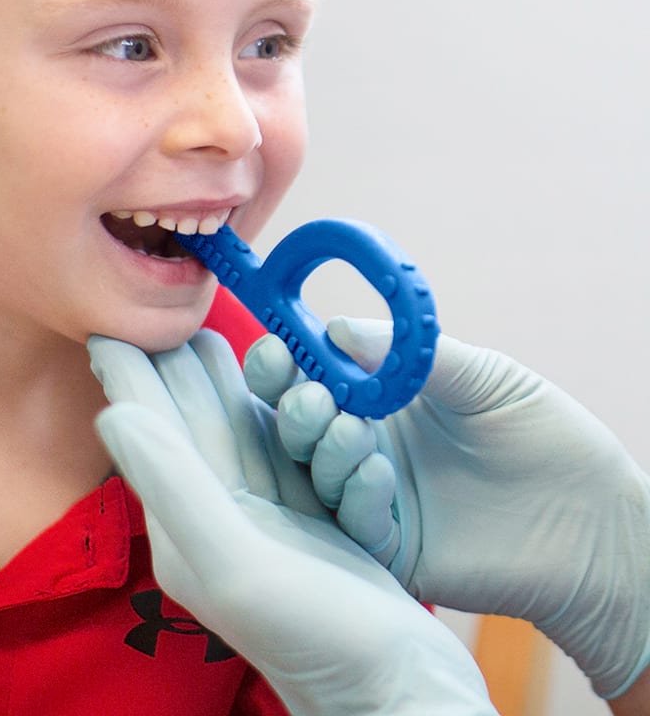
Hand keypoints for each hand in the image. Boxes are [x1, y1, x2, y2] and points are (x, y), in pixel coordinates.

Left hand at [89, 331, 495, 715]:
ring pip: (232, 423)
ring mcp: (260, 512)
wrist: (396, 689)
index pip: (147, 428)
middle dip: (170, 361)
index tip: (102, 321)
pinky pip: (278, 442)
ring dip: (217, 375)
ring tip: (200, 326)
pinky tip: (267, 375)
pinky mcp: (305, 514)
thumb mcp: (233, 563)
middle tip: (152, 306)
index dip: (126, 373)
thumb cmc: (314, 638)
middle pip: (188, 417)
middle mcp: (215, 511)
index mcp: (183, 520)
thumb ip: (173, 485)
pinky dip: (269, 403)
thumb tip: (112, 412)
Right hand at [247, 318, 649, 700]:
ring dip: (323, 447)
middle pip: (295, 423)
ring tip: (356, 432)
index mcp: (379, 397)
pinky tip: (379, 476)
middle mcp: (366, 444)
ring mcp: (375, 496)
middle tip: (313, 397)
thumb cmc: (545, 435)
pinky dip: (355, 494)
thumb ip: (410, 353)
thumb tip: (337, 329)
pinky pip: (352, 521)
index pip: (310, 373)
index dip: (285, 361)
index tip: (279, 348)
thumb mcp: (483, 376)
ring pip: (314, 472)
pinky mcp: (392, 547)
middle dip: (292, 405)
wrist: (596, 520)